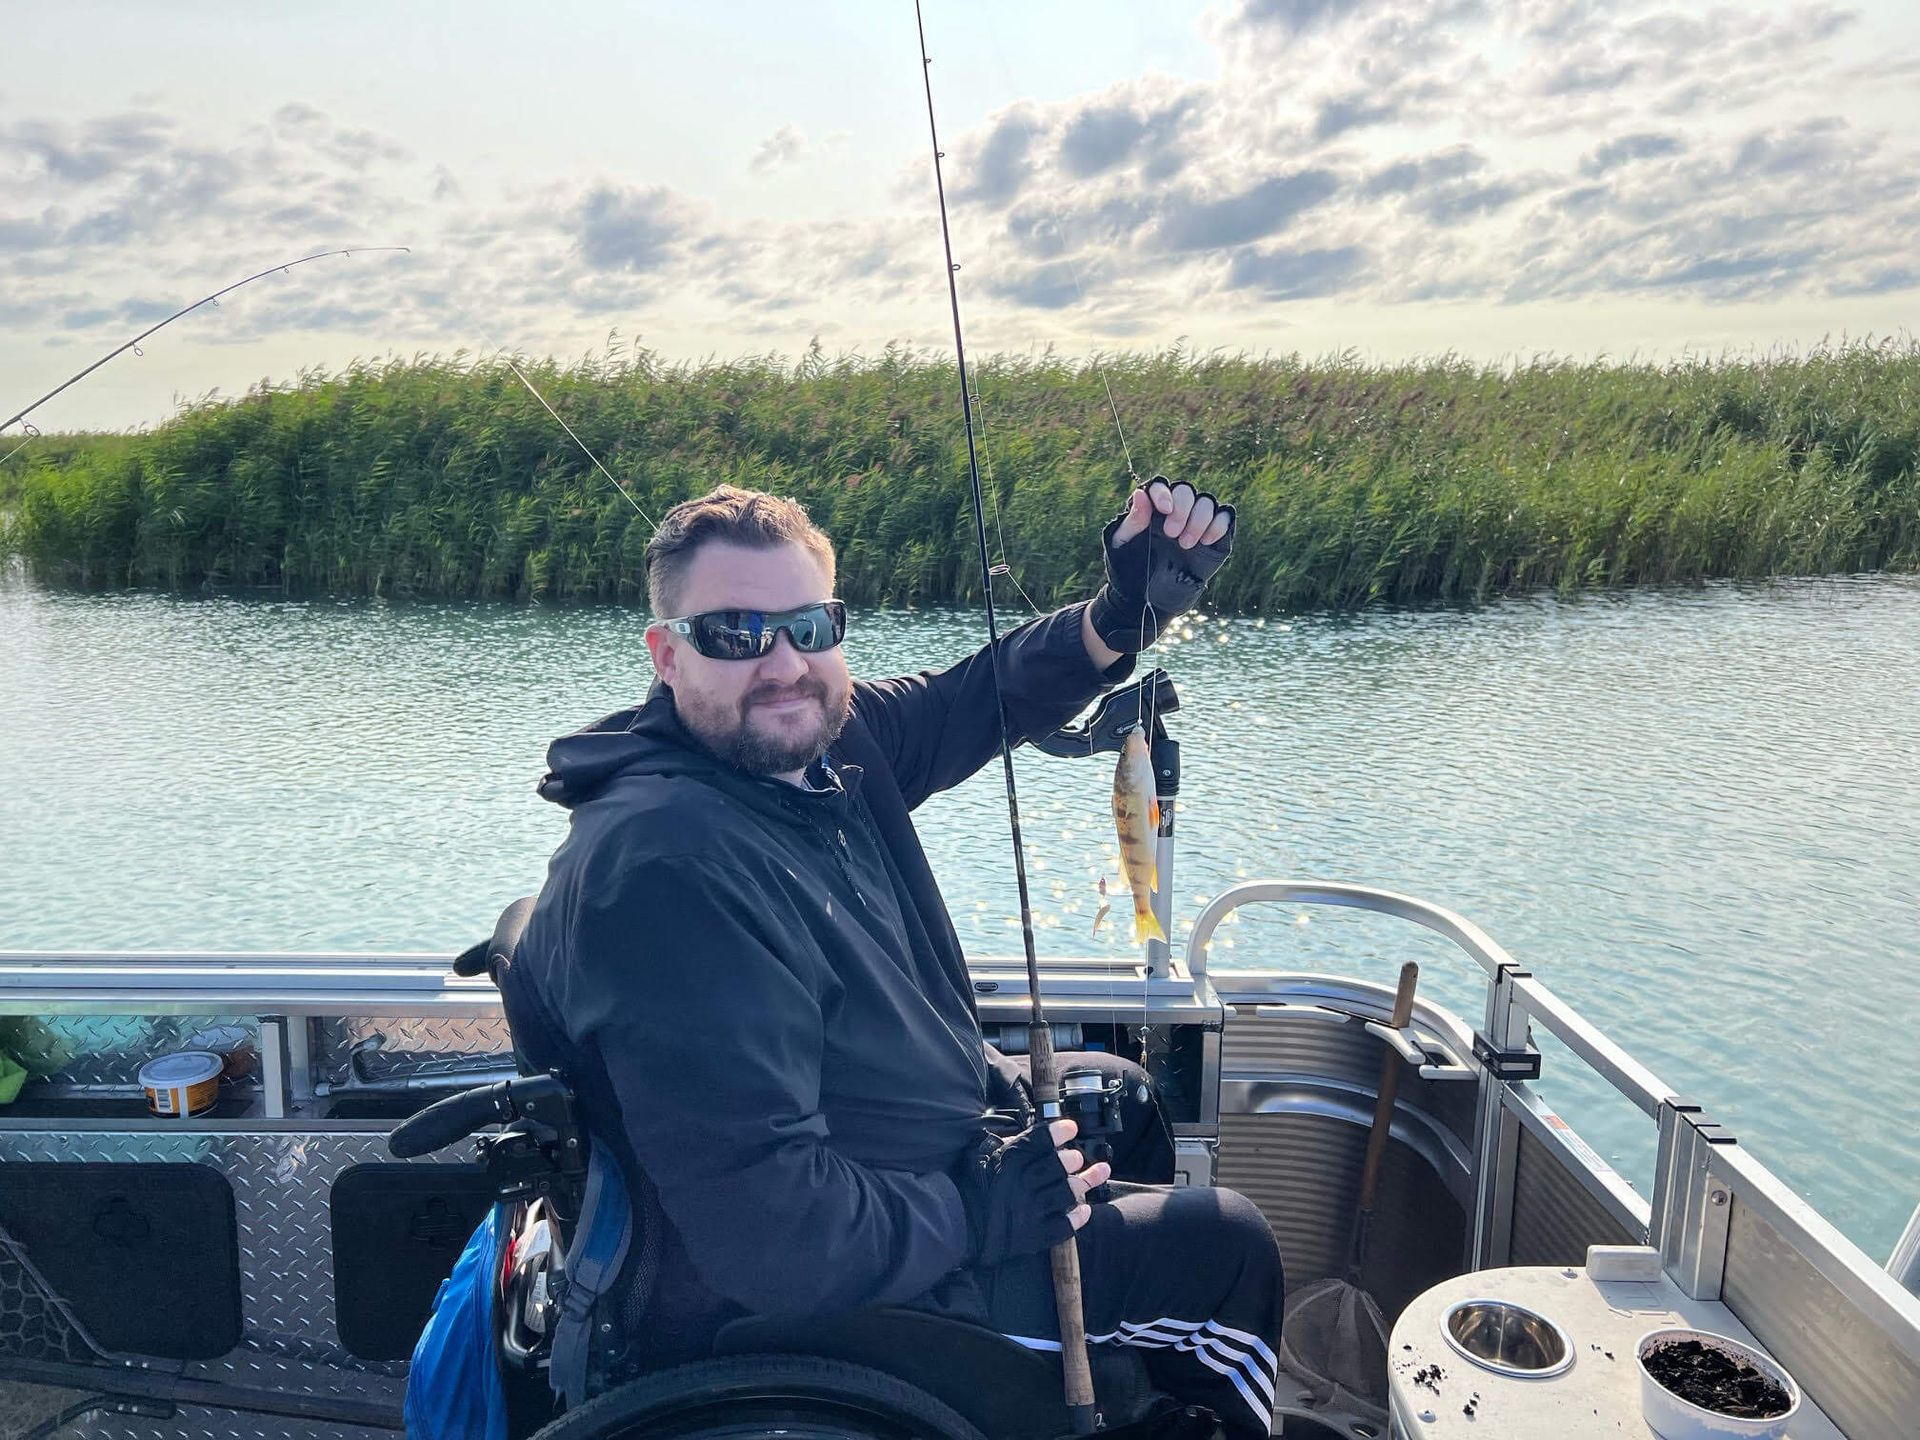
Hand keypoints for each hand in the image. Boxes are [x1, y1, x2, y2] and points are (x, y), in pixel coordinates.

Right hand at [957, 1118, 1107, 1267]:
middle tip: (1079, 1157)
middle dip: (1073, 1159)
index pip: (1039, 1141)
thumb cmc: (969, 1188)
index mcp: (1008, 1162)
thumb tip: (1026, 1134)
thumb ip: (1004, 1144)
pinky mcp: (1032, 1236)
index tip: (1071, 1127)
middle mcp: (1021, 1185)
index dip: (1058, 1132)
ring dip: (1086, 1182)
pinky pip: (1062, 1227)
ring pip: (1065, 1193)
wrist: (956, 1227)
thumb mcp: (981, 1156)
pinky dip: (1076, 1217)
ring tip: (1101, 1172)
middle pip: (1057, 1167)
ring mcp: (1029, 1211)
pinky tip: (1085, 1209)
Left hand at [1087, 476, 1234, 652]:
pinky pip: (1224, 517)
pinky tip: (1206, 541)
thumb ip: (1133, 522)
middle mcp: (1175, 510)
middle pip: (1186, 491)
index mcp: (1150, 508)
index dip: (1164, 493)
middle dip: (1182, 509)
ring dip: (1200, 519)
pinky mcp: (1214, 536)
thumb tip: (1140, 493)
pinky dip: (1219, 524)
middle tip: (1171, 535)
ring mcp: (1196, 522)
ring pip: (1207, 501)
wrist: (1148, 600)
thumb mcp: (1123, 547)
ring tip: (1186, 545)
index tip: (1164, 510)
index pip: (1160, 486)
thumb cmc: (1130, 571)